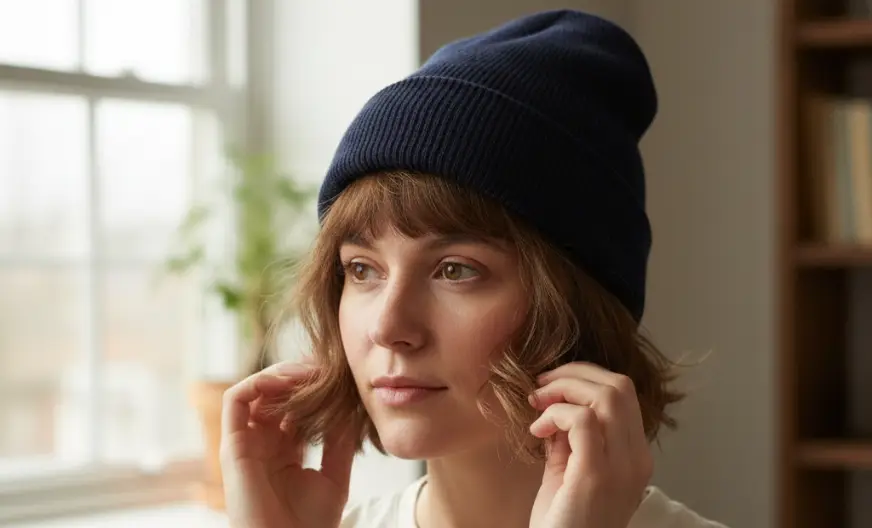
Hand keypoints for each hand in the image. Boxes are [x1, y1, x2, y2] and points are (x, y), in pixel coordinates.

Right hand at [221, 361, 355, 527]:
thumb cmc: (310, 525)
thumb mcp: (335, 476)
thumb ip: (340, 442)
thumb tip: (348, 407)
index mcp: (286, 450)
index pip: (296, 406)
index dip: (314, 388)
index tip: (338, 378)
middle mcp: (263, 443)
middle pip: (276, 394)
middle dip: (300, 376)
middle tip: (325, 368)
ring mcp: (247, 442)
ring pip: (256, 390)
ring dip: (281, 373)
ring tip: (308, 372)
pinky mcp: (233, 445)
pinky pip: (236, 399)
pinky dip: (259, 381)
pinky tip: (287, 381)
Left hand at [528, 362, 651, 527]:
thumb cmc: (562, 524)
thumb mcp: (568, 473)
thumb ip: (568, 439)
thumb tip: (555, 406)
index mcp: (633, 457)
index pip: (623, 394)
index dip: (585, 378)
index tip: (551, 387)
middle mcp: (636, 460)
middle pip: (619, 385)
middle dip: (575, 373)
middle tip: (541, 386)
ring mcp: (620, 467)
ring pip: (607, 395)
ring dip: (564, 388)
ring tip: (537, 404)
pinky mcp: (595, 475)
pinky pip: (582, 420)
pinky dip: (556, 413)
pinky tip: (537, 430)